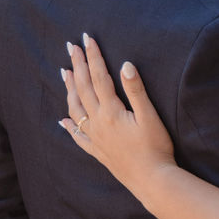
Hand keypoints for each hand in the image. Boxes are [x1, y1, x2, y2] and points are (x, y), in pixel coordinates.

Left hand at [61, 36, 174, 194]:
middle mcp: (98, 123)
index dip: (93, 56)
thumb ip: (136, 90)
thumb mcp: (149, 116)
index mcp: (111, 111)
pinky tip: (62, 120)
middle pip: (83, 89)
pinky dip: (68, 126)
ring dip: (69, 89)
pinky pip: (78, 136)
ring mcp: (95, 138)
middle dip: (78, 65)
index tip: (87, 38)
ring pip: (75, 109)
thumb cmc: (155, 147)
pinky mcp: (98, 151)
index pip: (99, 77)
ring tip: (65, 73)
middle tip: (70, 47)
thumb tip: (125, 65)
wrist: (151, 180)